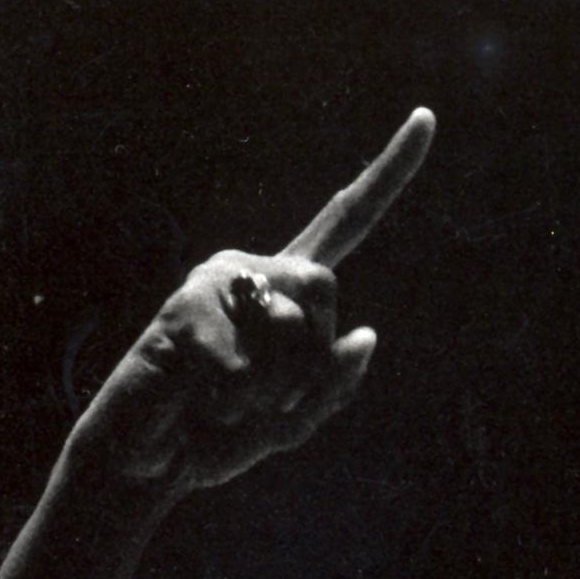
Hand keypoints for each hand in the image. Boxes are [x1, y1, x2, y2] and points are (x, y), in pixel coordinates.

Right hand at [63, 108, 435, 497]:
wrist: (151, 462)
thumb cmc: (222, 433)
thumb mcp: (296, 418)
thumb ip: (335, 382)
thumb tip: (367, 334)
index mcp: (290, 288)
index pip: (348, 222)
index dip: (389, 172)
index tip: (428, 116)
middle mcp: (254, 272)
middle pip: (324, 285)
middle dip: (310, 356)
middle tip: (268, 392)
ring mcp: (214, 285)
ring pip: (289, 332)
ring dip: (271, 391)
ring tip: (227, 399)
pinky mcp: (182, 311)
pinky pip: (244, 371)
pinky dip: (232, 404)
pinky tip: (201, 400)